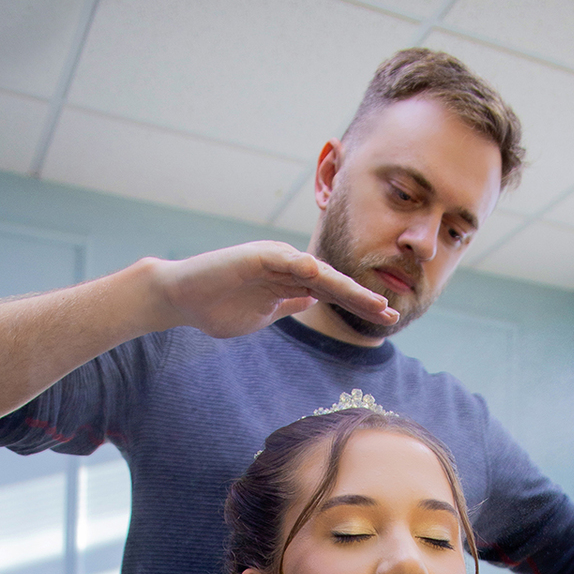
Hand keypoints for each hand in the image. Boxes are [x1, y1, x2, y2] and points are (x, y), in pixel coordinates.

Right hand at [152, 241, 397, 339]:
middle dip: (363, 299)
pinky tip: (324, 278)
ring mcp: (272, 259)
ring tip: (372, 302)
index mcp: (291, 282)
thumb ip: (289, 304)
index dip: (360, 305)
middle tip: (392, 314)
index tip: (387, 318)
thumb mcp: (264, 313)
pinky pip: (284, 261)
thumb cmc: (218, 307)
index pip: (333, 293)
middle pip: (333, 283)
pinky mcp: (254, 255)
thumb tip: (314, 301)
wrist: (181, 298)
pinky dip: (303, 267)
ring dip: (345, 287)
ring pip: (317, 273)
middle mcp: (287, 266)